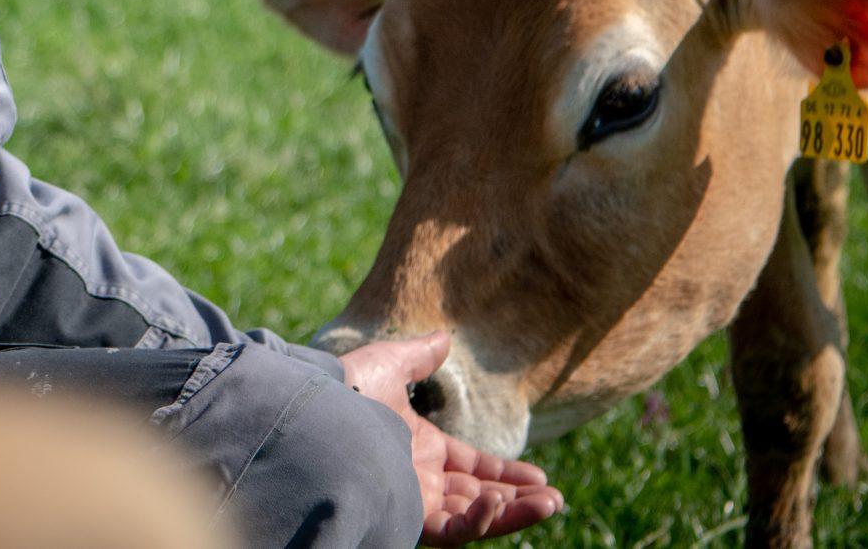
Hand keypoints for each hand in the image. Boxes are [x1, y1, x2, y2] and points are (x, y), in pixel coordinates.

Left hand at [340, 332, 564, 544]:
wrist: (312, 411)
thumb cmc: (343, 387)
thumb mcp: (388, 365)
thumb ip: (419, 356)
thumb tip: (443, 338)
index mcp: (418, 447)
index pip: (471, 468)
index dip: (506, 473)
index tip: (540, 476)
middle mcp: (419, 477)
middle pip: (479, 497)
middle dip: (520, 499)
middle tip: (555, 499)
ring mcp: (413, 498)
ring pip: (474, 517)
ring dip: (513, 513)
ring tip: (549, 504)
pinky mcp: (406, 515)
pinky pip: (452, 528)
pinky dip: (479, 520)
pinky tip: (498, 501)